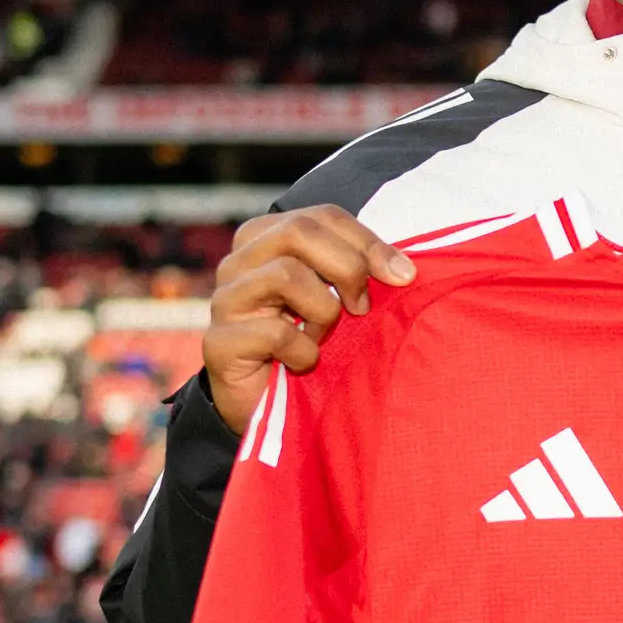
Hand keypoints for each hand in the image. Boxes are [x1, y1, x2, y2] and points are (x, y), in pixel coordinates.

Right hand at [202, 207, 415, 434]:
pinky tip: (303, 363)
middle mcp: (238, 261)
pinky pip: (275, 332)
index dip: (368, 241)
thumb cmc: (307, 343)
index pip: (322, 216)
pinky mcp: (218, 342)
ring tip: (322, 335)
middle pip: (298, 231)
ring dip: (323, 311)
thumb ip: (358, 271)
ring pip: (286, 274)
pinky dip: (304, 351)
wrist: (265, 405)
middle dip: (347, 267)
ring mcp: (225, 300)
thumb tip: (404, 270)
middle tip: (362, 307)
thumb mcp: (336, 298)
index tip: (403, 275)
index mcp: (266, 238)